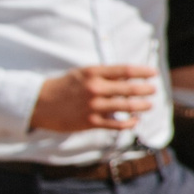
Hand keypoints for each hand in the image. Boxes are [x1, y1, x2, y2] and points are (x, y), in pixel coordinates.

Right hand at [30, 65, 160, 132]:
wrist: (39, 103)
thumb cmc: (63, 86)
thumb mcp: (82, 74)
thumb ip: (103, 75)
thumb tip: (128, 78)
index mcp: (93, 72)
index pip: (125, 70)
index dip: (142, 72)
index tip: (153, 73)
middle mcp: (95, 88)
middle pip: (129, 88)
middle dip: (145, 89)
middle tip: (154, 90)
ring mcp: (93, 105)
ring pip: (126, 106)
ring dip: (142, 106)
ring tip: (150, 104)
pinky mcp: (90, 121)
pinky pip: (116, 123)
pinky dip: (129, 122)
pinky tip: (135, 120)